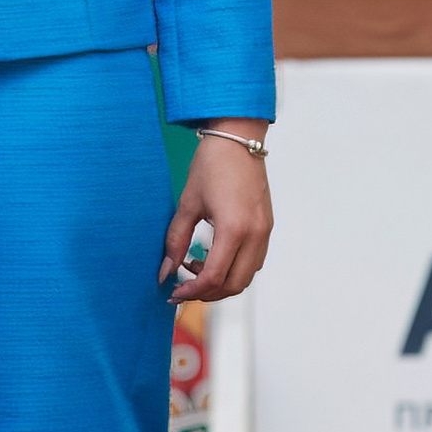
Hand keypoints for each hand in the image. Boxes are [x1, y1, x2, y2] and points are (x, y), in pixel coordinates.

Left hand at [159, 127, 271, 303]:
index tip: (174, 292)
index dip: (192, 290)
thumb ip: (175, 241)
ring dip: (222, 282)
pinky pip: (253, 261)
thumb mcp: (187, 204)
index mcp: (234, 229)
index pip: (215, 277)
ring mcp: (265, 231)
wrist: (238, 139)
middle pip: (234, 285)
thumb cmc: (212, 165)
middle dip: (207, 293)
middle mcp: (255, 234)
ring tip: (195, 266)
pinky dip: (234, 268)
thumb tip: (165, 273)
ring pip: (246, 276)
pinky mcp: (266, 227)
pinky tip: (212, 255)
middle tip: (183, 287)